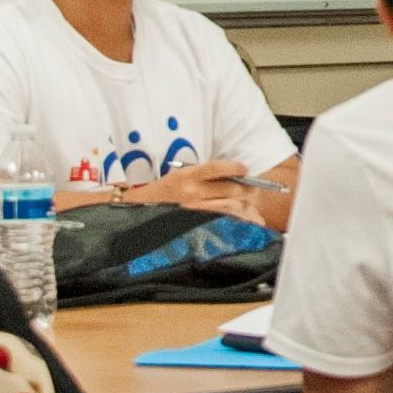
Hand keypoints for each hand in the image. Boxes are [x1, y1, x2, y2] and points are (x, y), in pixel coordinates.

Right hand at [136, 158, 267, 224]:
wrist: (138, 212)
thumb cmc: (159, 193)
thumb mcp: (177, 176)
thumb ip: (200, 176)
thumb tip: (229, 177)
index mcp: (186, 176)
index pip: (216, 168)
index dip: (234, 168)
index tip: (244, 169)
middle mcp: (192, 192)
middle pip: (230, 189)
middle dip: (247, 189)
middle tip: (253, 189)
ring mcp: (195, 210)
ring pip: (231, 206)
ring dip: (246, 206)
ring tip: (252, 205)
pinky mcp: (197, 224)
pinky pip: (224, 220)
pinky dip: (239, 219)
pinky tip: (248, 218)